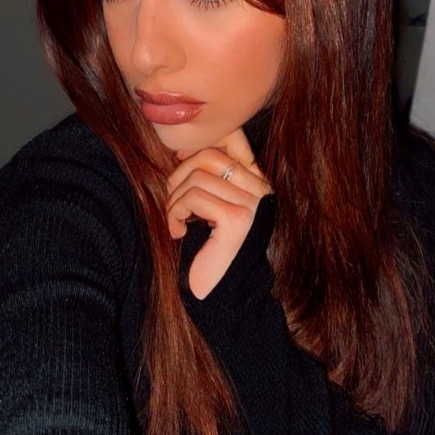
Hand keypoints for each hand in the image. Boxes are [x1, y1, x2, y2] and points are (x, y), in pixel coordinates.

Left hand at [166, 130, 271, 298]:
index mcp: (257, 184)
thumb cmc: (207, 251)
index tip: (180, 173)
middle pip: (210, 155)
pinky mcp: (236, 219)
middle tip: (173, 206)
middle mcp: (261, 191)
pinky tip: (178, 233)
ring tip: (175, 223)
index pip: (231, 140)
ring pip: (197, 177)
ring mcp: (252, 204)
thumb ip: (204, 177)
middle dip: (179, 177)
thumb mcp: (206, 208)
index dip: (198, 148)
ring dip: (174, 201)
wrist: (220, 294)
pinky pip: (194, 198)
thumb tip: (183, 149)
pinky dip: (175, 214)